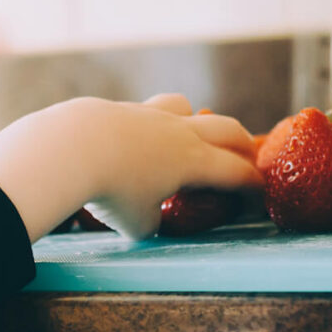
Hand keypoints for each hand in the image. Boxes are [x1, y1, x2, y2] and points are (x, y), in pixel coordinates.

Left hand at [0, 95, 261, 240]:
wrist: (71, 148)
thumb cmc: (111, 191)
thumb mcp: (137, 224)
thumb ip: (151, 222)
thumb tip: (148, 219)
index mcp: (194, 161)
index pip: (237, 172)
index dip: (253, 185)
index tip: (260, 195)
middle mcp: (179, 132)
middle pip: (226, 129)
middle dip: (241, 144)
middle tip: (247, 157)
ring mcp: (150, 115)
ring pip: (186, 107)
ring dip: (196, 120)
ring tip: (191, 135)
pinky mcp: (121, 109)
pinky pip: (147, 111)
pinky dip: (153, 124)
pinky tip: (137, 139)